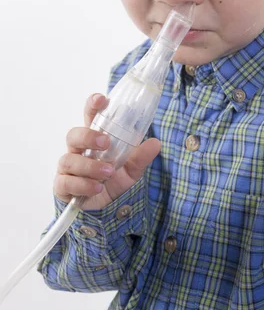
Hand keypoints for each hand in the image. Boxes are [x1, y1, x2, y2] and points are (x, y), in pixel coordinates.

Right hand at [53, 93, 160, 209]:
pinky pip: (66, 182)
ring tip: (108, 172)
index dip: (92, 105)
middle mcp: (78, 150)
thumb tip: (156, 143)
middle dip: (88, 136)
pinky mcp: (62, 186)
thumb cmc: (113, 180)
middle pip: (74, 135)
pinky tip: (97, 187)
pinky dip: (83, 185)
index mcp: (94, 139)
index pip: (90, 116)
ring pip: (69, 160)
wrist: (103, 210)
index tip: (101, 99)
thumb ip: (140, 157)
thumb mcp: (131, 169)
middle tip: (105, 142)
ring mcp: (68, 168)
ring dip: (90, 166)